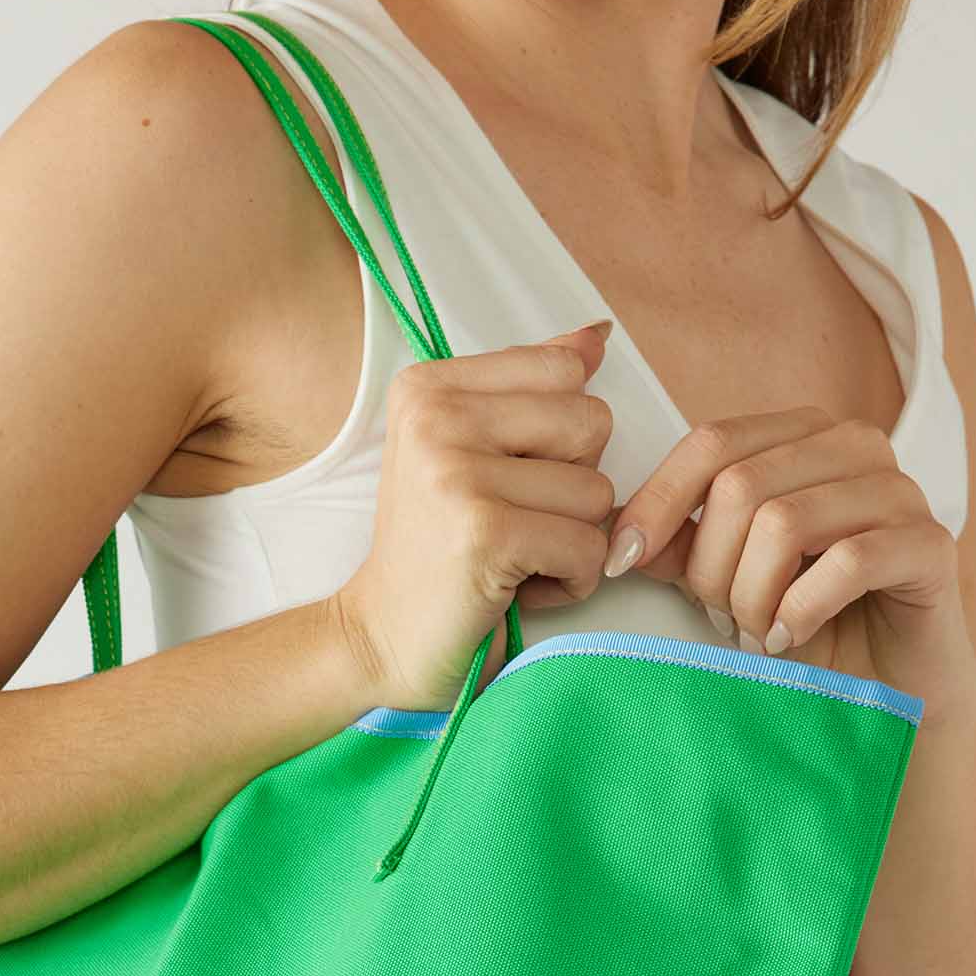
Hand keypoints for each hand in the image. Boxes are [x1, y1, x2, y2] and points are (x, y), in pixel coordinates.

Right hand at [332, 324, 616, 708]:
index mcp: (429, 386)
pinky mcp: (485, 533)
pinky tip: (519, 590)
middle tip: (514, 522)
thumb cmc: (433, 551)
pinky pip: (588, 546)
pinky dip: (570, 580)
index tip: (508, 478)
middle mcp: (436, 418)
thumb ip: (530, 388)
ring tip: (514, 558)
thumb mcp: (469, 452)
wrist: (379, 639)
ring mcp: (457, 474)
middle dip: (575, 486)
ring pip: (597, 491)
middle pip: (591, 423)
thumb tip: (597, 335)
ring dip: (571, 540)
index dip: (561, 436)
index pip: (564, 371)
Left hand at [601, 409, 975, 720]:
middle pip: (740, 487)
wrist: (887, 686)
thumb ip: (680, 546)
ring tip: (759, 635)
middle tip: (724, 620)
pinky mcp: (930, 544)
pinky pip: (847, 562)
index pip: (710, 444)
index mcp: (801, 436)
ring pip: (785, 523)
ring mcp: (899, 489)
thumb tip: (618, 530)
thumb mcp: (726, 579)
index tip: (620, 564)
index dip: (655, 504)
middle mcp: (853, 445)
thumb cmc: (804, 624)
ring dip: (753, 598)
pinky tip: (790, 639)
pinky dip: (801, 610)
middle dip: (711, 569)